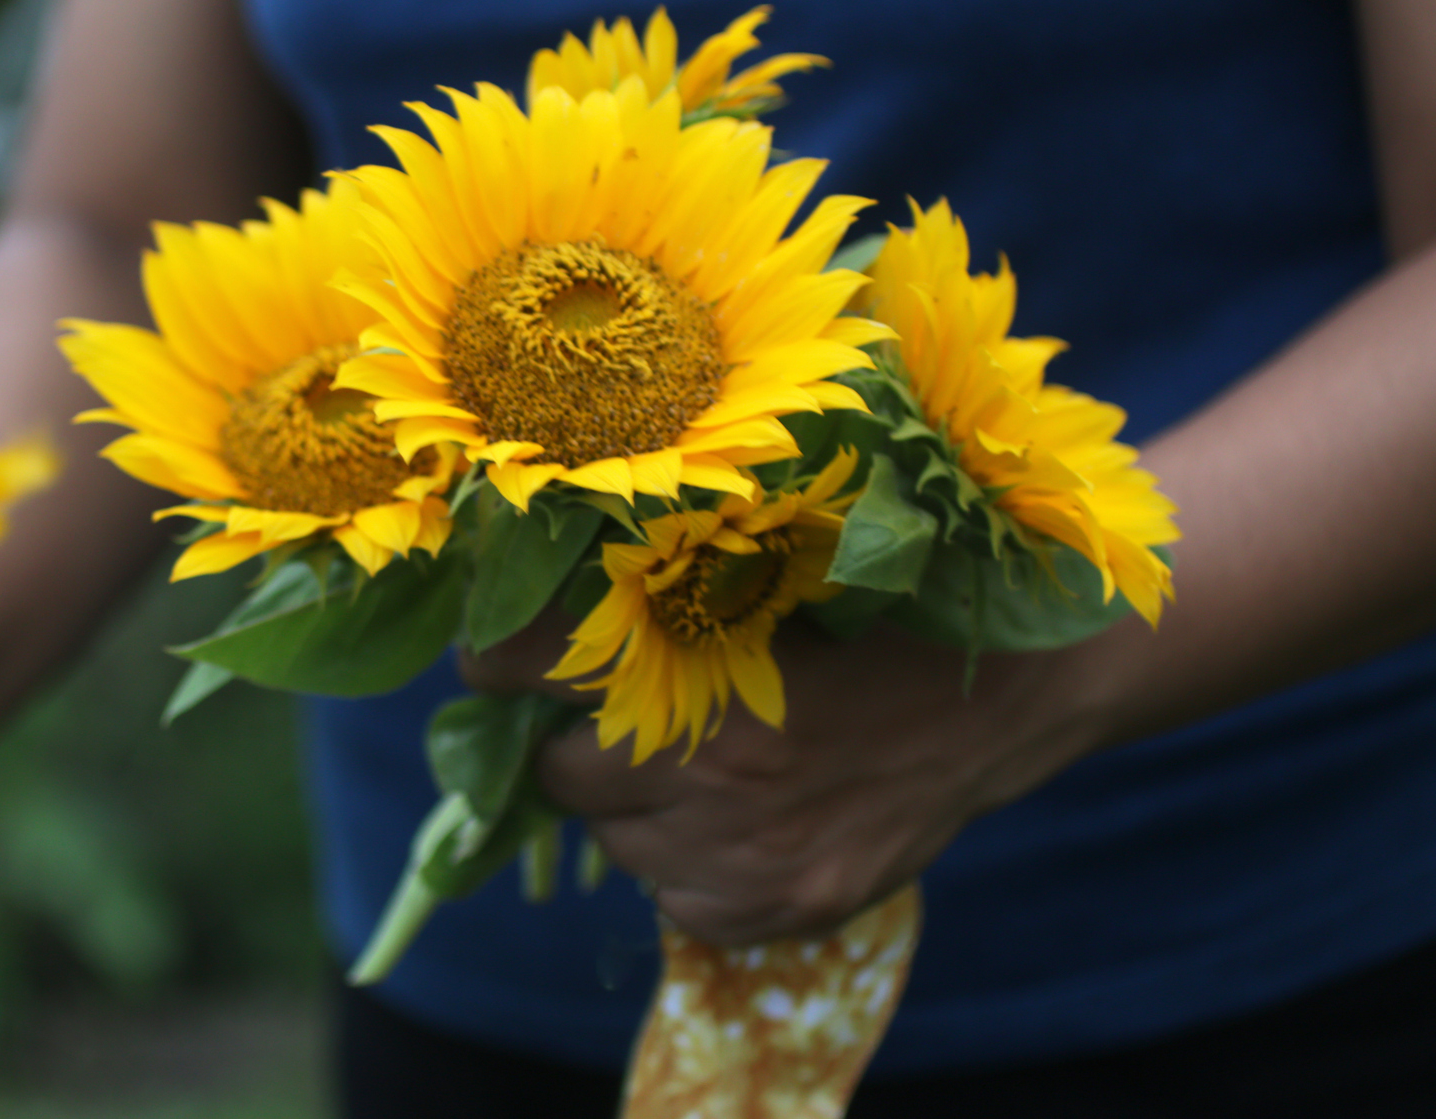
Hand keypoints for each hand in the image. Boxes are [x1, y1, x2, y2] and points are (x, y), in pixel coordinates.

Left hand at [457, 613, 1106, 947]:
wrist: (1001, 697)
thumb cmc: (872, 621)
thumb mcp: (764, 579)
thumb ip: (665, 595)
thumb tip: (548, 588)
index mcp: (700, 666)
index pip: (535, 665)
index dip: (495, 660)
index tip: (485, 659)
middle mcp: (715, 769)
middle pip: (562, 775)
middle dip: (577, 747)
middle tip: (617, 722)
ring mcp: (746, 853)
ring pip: (619, 846)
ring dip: (638, 812)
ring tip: (702, 771)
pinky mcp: (779, 908)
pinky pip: (677, 901)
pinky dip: (690, 870)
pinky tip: (743, 824)